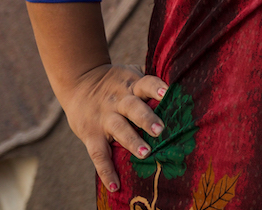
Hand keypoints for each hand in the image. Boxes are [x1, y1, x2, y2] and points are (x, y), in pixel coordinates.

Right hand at [25, 2, 167, 193]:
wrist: (78, 81)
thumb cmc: (115, 82)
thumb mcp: (130, 75)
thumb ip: (149, 81)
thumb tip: (183, 85)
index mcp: (131, 85)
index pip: (145, 84)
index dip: (155, 87)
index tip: (167, 92)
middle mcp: (118, 101)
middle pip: (133, 107)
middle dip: (146, 118)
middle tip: (160, 129)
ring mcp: (104, 118)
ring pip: (118, 128)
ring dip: (131, 141)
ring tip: (145, 154)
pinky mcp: (91, 134)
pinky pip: (98, 155)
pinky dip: (106, 172)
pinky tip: (115, 186)